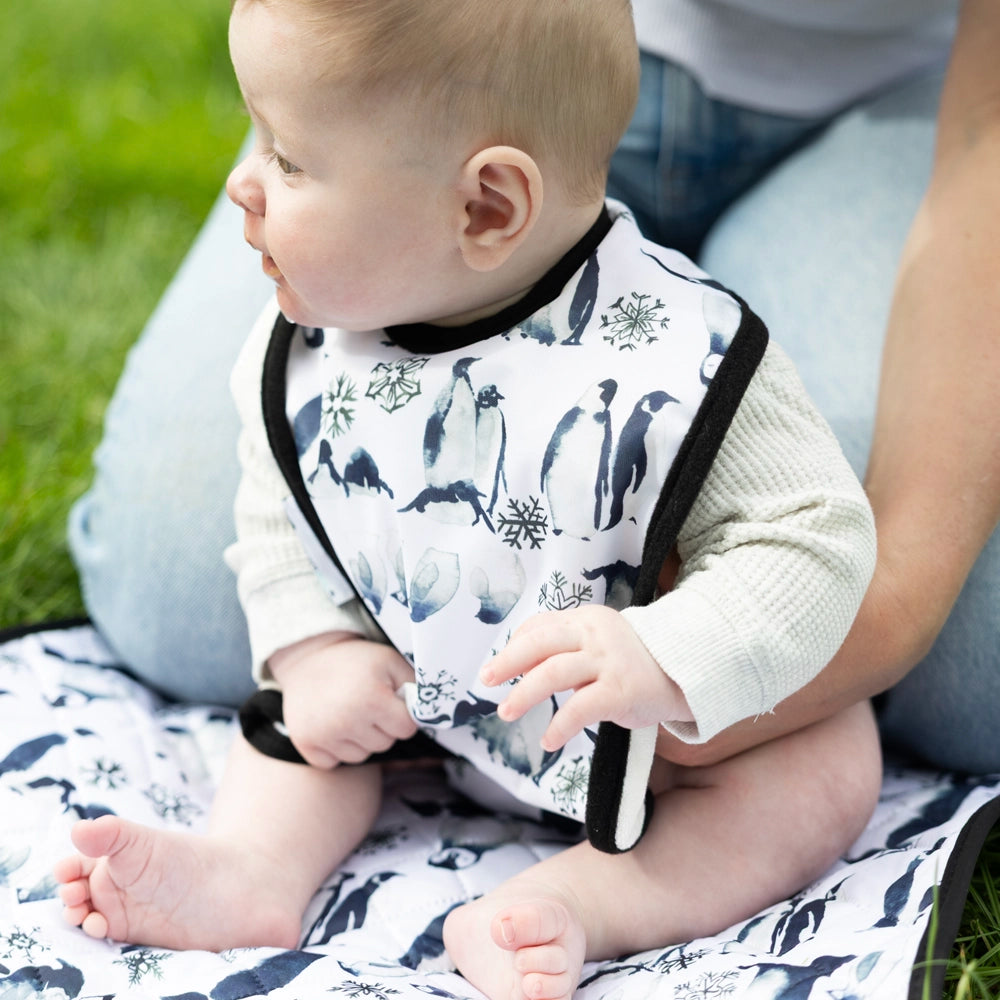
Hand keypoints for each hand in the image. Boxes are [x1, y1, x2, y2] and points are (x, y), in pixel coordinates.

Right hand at [268, 632, 416, 767]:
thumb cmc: (355, 660)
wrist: (307, 659)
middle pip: (385, 744)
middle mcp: (347, 720)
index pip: (406, 729)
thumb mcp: (390, 661)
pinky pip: (335, 762)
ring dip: (360, 739)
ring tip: (348, 712)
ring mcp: (324, 734)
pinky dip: (336, 748)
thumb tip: (427, 712)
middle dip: (381, 726)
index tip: (390, 702)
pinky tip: (331, 724)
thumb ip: (414, 685)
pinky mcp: (306, 743)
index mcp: (373, 698)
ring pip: (361, 756)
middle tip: (366, 703)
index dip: (401, 715)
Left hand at [480, 605, 691, 751]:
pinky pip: (580, 708)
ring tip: (506, 712)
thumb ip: (566, 646)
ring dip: (524, 695)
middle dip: (507, 662)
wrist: (685, 672)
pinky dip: (560, 726)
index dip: (515, 646)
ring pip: (552, 673)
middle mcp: (594, 635)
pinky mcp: (620, 691)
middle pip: (539, 643)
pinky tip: (550, 741)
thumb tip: (519, 662)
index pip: (540, 626)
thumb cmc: (633, 661)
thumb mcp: (599, 641)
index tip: (499, 667)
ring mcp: (607, 662)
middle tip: (486, 680)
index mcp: (585, 619)